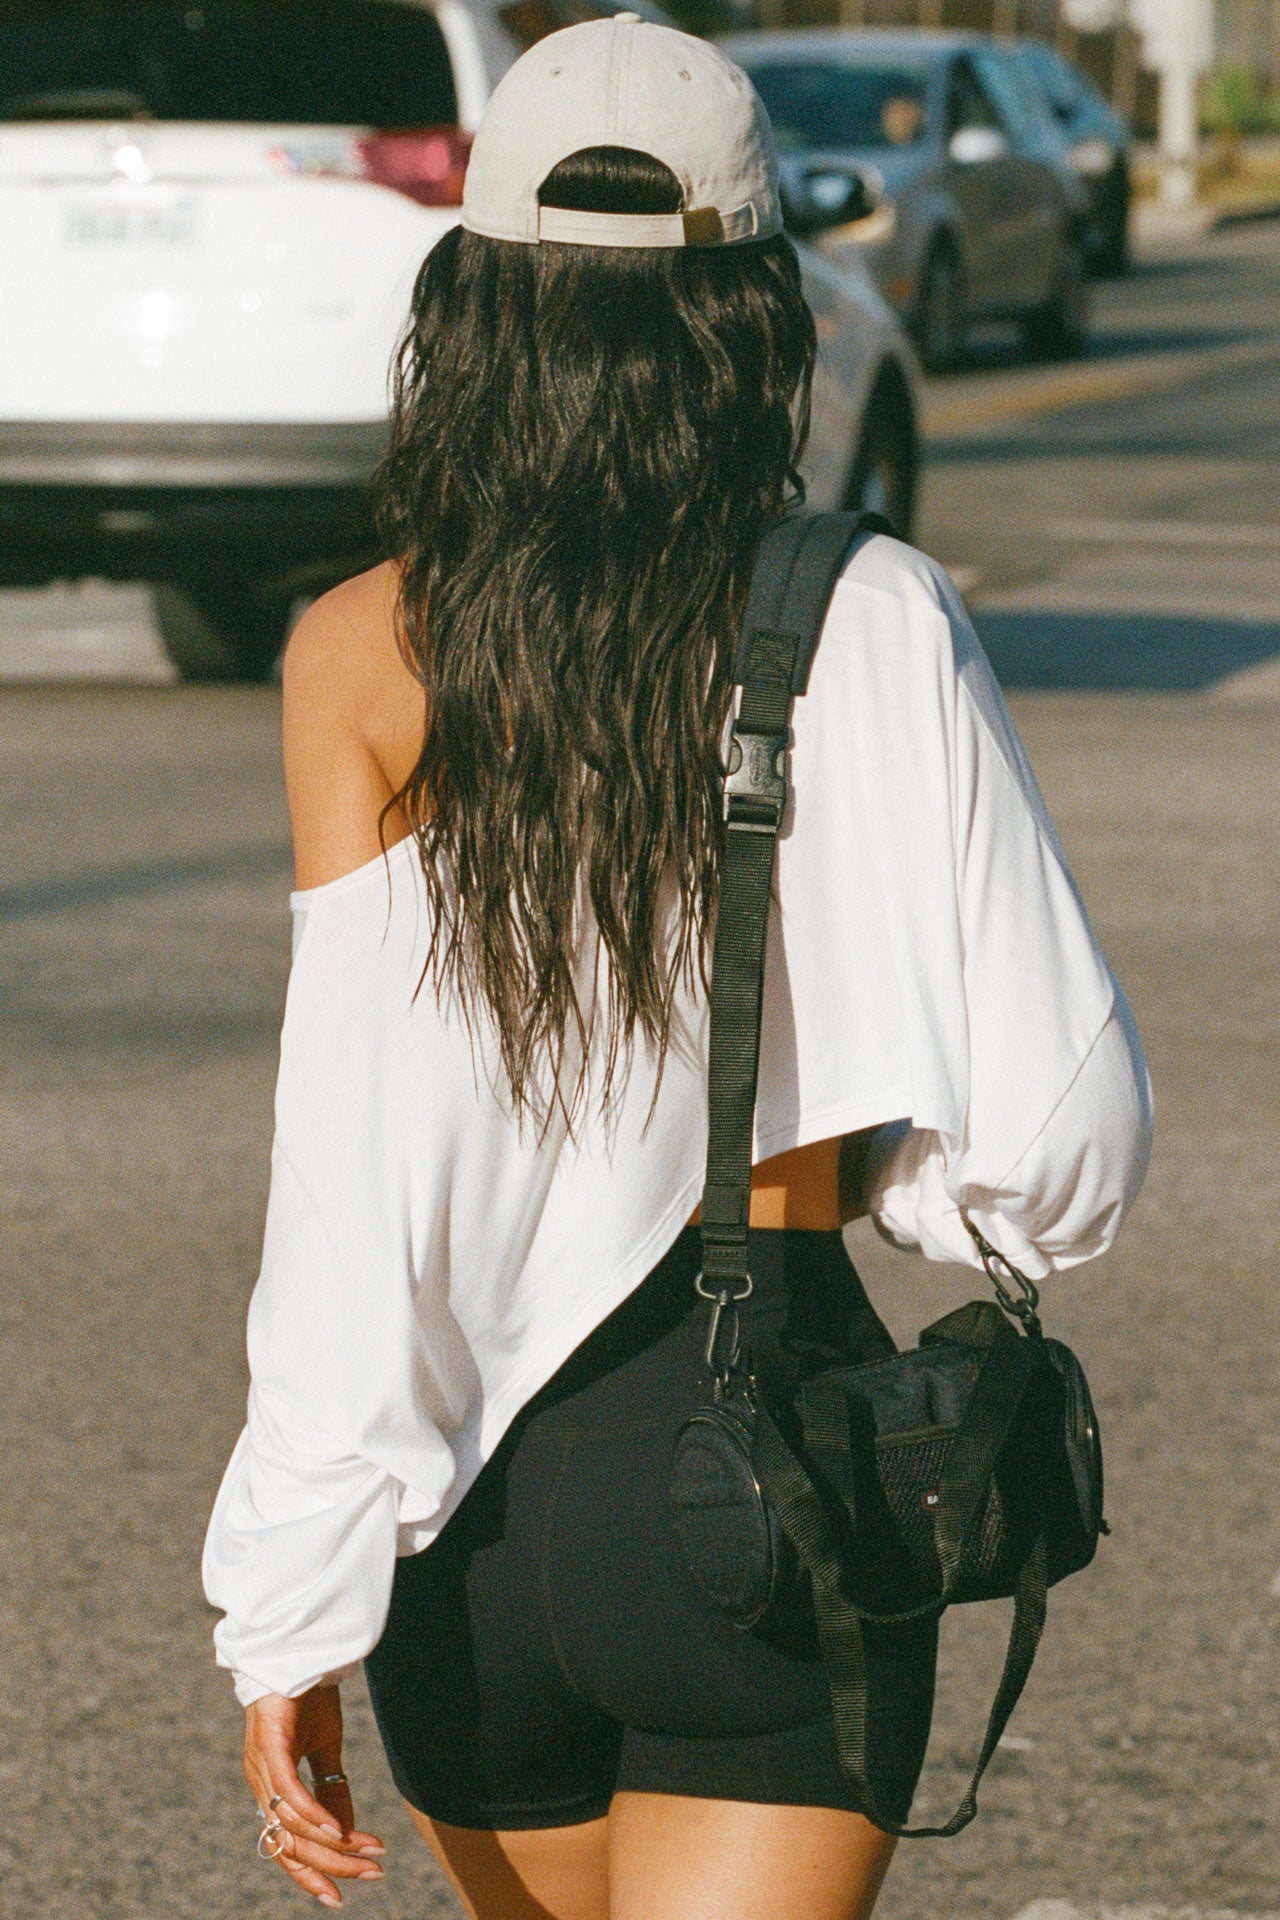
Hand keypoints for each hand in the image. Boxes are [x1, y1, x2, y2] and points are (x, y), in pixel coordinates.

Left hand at [244, 1685, 384, 1907]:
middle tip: (373, 1873)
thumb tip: (345, 1831)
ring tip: (370, 1851)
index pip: (286, 1847)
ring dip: (335, 1845)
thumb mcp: (325, 1747)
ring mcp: (262, 1768)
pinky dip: (314, 1816)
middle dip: (334, 1866)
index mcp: (271, 1787)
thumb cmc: (305, 1695)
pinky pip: (290, 1793)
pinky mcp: (270, 1748)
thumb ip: (331, 1789)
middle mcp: (260, 1784)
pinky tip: (339, 1831)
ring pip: (294, 1827)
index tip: (339, 1898)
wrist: (296, 1649)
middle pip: (292, 1845)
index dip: (310, 1875)